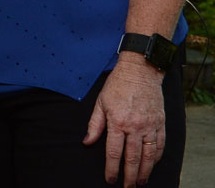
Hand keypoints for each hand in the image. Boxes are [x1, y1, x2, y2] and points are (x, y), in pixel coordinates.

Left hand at [83, 55, 165, 186]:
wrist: (140, 71)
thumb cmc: (117, 85)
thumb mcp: (101, 102)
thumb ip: (94, 124)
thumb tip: (87, 142)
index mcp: (117, 121)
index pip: (114, 152)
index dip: (111, 168)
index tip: (110, 179)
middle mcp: (135, 126)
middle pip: (132, 158)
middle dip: (129, 176)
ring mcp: (150, 126)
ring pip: (149, 156)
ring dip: (145, 172)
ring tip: (140, 182)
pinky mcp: (160, 123)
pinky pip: (160, 145)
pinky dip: (157, 158)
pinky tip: (152, 164)